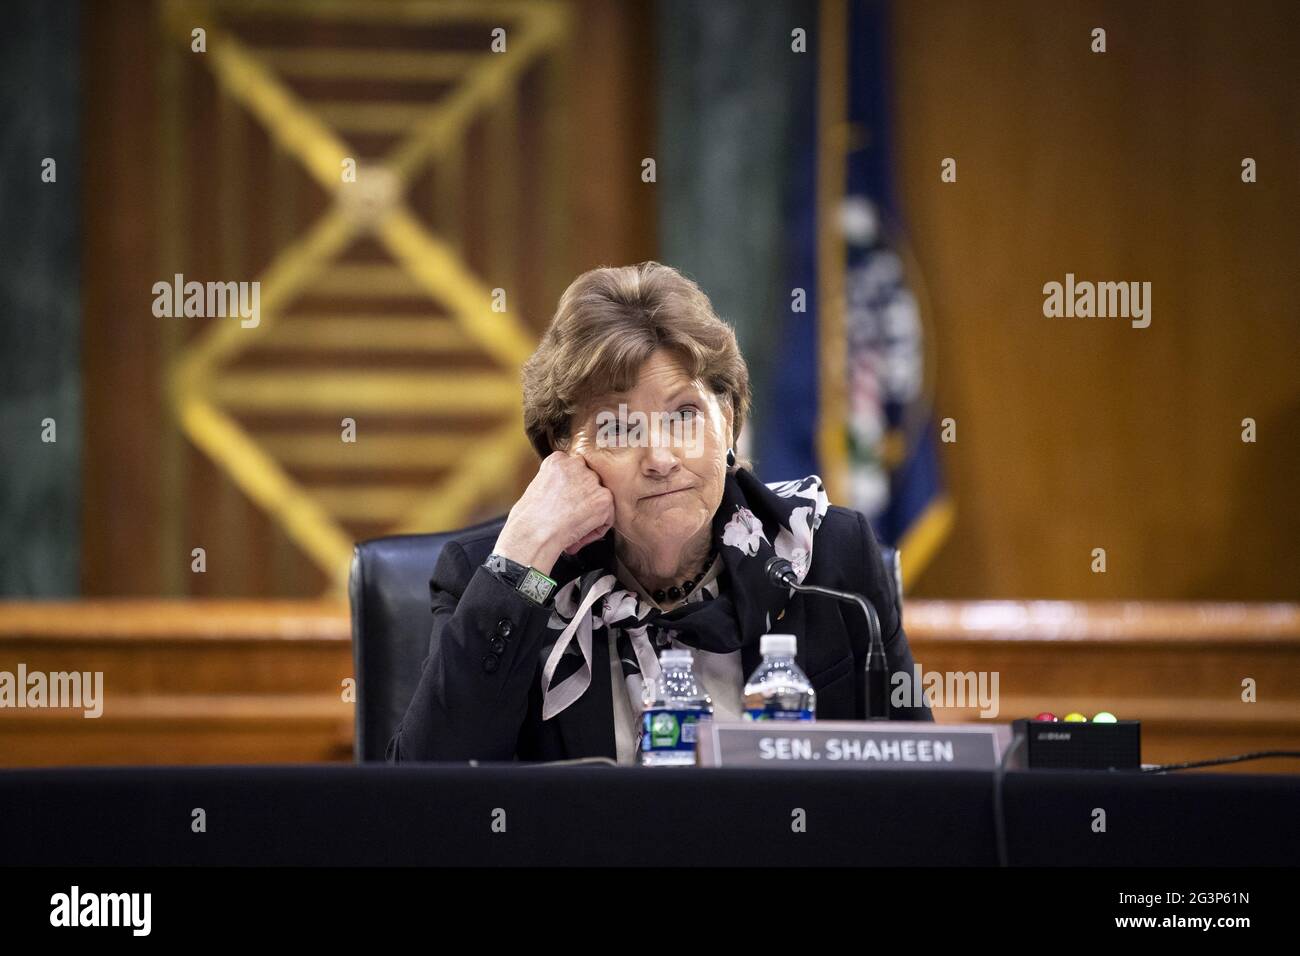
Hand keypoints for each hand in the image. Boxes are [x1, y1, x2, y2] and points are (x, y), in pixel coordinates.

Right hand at [492, 451, 614, 575]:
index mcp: (557, 460)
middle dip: (583, 498)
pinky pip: (607, 515)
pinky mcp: (603, 498)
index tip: (564, 502)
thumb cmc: (529, 518)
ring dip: (591, 513)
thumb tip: (567, 493)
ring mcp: (591, 481)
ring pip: (599, 497)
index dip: (571, 489)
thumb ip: (556, 483)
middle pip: (589, 480)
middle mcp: (576, 465)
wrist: (534, 533)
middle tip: (571, 516)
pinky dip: (597, 528)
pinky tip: (580, 533)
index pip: (573, 469)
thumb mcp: (537, 488)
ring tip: (574, 527)